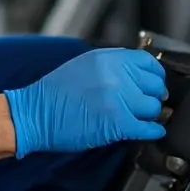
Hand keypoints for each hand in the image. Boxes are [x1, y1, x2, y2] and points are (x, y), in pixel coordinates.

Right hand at [3, 48, 168, 157]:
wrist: (34, 114)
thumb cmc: (54, 92)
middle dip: (153, 96)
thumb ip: (113, 66)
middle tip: (148, 103)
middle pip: (155, 85)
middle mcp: (116, 75)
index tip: (155, 83)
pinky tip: (152, 131)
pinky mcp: (117, 123)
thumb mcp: (85, 64)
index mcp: (109, 58)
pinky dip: (153, 131)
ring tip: (143, 118)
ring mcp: (118, 99)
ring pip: (153, 107)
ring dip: (150, 115)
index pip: (149, 62)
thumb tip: (138, 76)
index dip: (155, 75)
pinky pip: (147, 128)